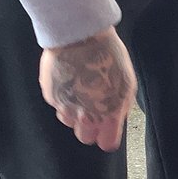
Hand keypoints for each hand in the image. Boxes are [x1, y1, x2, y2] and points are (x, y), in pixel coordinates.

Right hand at [39, 27, 136, 151]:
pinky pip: (58, 104)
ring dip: (74, 112)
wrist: (79, 35)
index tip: (106, 134)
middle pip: (85, 138)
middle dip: (89, 129)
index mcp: (110, 114)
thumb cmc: (107, 55)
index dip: (107, 138)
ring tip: (78, 90)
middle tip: (91, 111)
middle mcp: (87, 116)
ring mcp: (67, 108)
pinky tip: (68, 79)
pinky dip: (62, 96)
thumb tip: (114, 121)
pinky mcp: (51, 97)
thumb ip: (120, 107)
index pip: (107, 143)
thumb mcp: (126, 83)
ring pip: (69, 122)